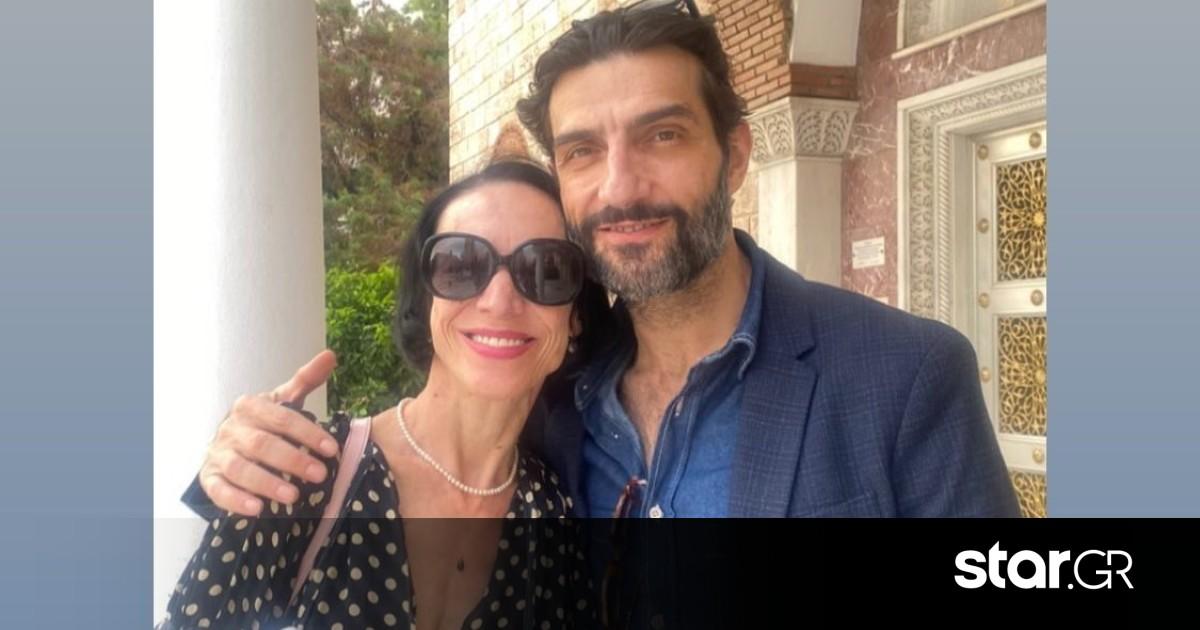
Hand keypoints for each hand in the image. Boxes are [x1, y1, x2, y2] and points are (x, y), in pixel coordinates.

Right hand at [198, 350, 339, 515]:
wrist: (226, 444)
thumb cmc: (263, 423)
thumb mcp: (283, 401)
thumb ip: (305, 380)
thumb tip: (330, 355)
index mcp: (250, 406)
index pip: (282, 418)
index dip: (307, 433)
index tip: (331, 449)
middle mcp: (231, 428)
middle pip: (263, 444)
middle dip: (292, 460)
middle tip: (320, 475)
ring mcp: (218, 453)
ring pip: (240, 468)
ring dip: (267, 483)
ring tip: (294, 496)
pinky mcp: (209, 477)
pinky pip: (219, 490)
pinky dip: (236, 500)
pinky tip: (257, 509)